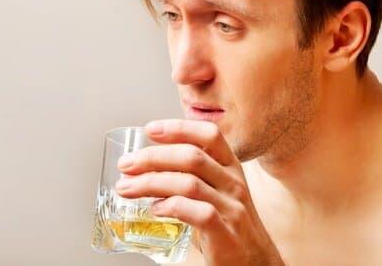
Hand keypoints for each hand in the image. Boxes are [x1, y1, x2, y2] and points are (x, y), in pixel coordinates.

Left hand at [115, 119, 284, 265]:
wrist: (256, 260)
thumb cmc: (229, 223)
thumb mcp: (217, 191)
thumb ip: (192, 175)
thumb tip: (147, 165)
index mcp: (230, 167)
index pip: (209, 135)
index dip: (179, 128)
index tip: (150, 129)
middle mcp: (233, 182)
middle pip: (192, 157)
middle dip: (153, 157)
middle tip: (126, 164)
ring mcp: (232, 207)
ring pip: (189, 184)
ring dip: (151, 183)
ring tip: (127, 188)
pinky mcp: (226, 233)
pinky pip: (198, 213)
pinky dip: (172, 207)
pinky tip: (155, 210)